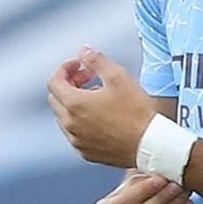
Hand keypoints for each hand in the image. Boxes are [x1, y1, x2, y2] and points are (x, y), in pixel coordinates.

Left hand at [47, 46, 155, 166]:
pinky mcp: (86, 152)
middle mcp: (70, 124)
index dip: (64, 68)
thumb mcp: (118, 76)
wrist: (149, 144)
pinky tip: (101, 116)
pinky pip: (75, 133)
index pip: (53, 81)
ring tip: (98, 96)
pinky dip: (81, 120)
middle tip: (88, 77)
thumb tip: (83, 51)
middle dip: (69, 83)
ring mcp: (77, 140)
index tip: (78, 64)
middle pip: (56, 98)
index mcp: (74, 104)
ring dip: (74, 102)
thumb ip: (96, 60)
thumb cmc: (136, 111)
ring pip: (64, 116)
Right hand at [92, 172, 193, 203]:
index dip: (140, 192)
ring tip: (184, 191)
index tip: (158, 178)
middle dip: (160, 199)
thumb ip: (134, 175)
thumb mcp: (126, 183)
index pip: (120, 203)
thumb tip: (149, 158)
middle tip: (176, 184)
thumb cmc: (132, 194)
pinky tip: (186, 203)